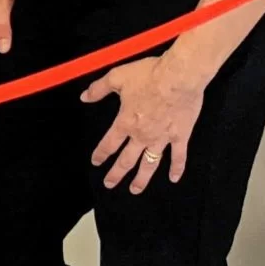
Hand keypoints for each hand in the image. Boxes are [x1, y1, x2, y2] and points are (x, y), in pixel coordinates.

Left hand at [82, 54, 206, 192]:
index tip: (96, 162)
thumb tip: (84, 97)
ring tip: (135, 190)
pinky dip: (177, 169)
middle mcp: (142, 135)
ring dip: (142, 179)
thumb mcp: (117, 77)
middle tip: (109, 184)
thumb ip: (99, 89)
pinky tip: (174, 179)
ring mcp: (162, 138)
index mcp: (125, 122)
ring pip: (150, 164)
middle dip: (116, 174)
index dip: (101, 154)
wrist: (178, 76)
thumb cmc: (148, 75)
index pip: (109, 144)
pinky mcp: (180, 135)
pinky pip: (179, 156)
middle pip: (126, 160)